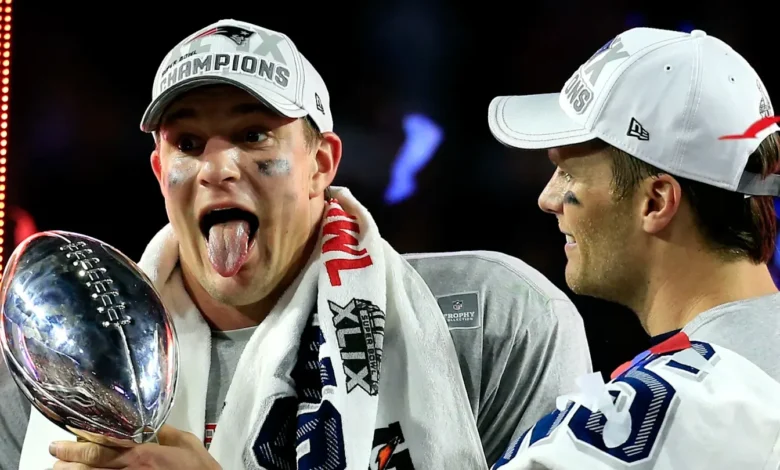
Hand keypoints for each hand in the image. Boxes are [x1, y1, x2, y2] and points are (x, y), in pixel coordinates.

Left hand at [49, 425, 220, 469]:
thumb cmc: (199, 469)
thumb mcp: (186, 442)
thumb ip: (165, 432)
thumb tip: (150, 425)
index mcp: (143, 455)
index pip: (104, 446)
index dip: (80, 443)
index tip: (65, 438)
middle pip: (91, 465)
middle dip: (68, 460)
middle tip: (54, 455)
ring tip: (59, 469)